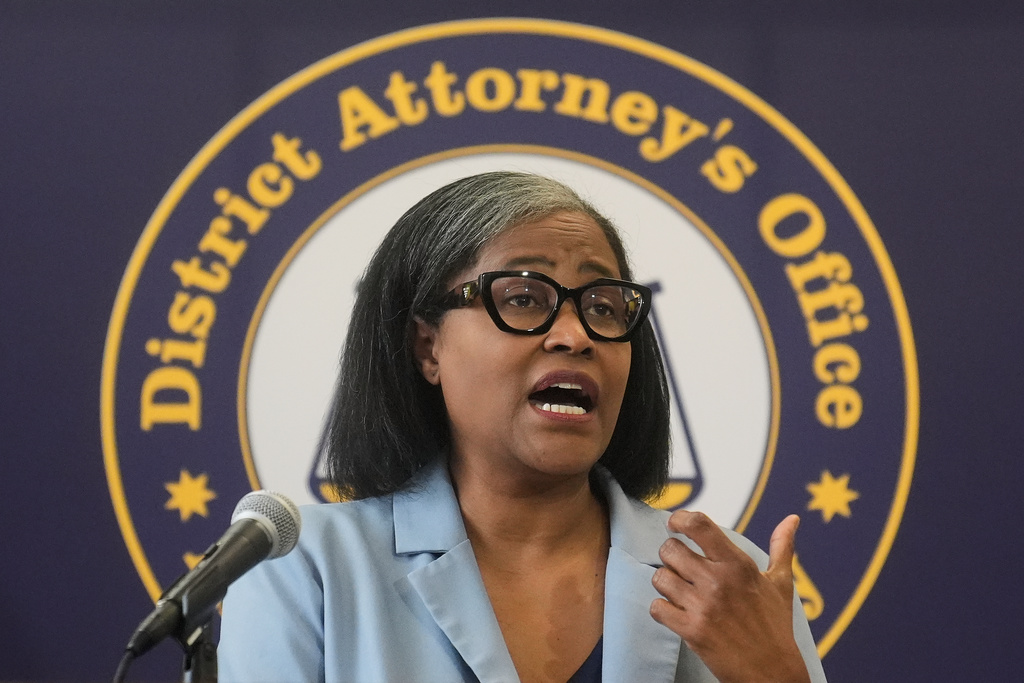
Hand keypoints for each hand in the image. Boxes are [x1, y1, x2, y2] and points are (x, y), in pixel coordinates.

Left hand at [650, 511, 809, 682]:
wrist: (773, 673)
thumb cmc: (775, 627)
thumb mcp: (780, 584)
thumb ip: (781, 547)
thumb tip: (792, 519)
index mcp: (738, 564)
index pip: (698, 525)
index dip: (679, 519)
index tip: (676, 525)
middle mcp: (718, 581)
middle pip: (670, 549)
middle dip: (671, 556)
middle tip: (681, 566)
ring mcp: (703, 606)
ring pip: (660, 577)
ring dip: (666, 583)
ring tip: (681, 591)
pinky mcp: (691, 630)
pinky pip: (657, 607)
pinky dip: (662, 609)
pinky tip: (676, 612)